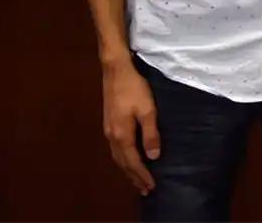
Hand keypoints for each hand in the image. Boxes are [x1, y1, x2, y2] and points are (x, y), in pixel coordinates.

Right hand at [102, 58, 158, 194]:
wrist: (115, 71)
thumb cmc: (134, 89)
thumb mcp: (148, 110)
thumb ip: (150, 134)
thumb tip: (153, 156)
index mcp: (122, 135)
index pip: (133, 162)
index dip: (142, 175)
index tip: (151, 186)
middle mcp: (112, 136)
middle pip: (123, 163)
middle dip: (134, 177)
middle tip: (144, 189)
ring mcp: (108, 130)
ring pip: (117, 157)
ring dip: (127, 169)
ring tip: (136, 179)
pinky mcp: (109, 123)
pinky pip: (115, 149)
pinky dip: (123, 159)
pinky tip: (127, 158)